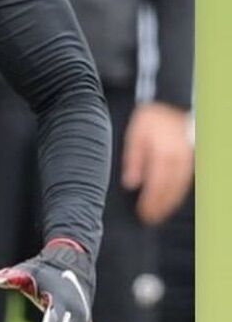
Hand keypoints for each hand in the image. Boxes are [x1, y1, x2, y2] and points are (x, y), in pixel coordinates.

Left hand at [121, 102, 192, 224]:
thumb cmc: (152, 118)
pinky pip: (185, 180)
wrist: (173, 101)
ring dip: (170, 202)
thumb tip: (131, 183)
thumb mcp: (135, 133)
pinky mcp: (190, 158)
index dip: (150, 202)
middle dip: (160, 207)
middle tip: (149, 219)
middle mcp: (178, 159)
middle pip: (169, 190)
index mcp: (162, 154)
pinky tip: (170, 198)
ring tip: (159, 214)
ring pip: (180, 187)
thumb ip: (133, 158)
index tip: (143, 213)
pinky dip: (178, 192)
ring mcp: (186, 159)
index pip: (156, 185)